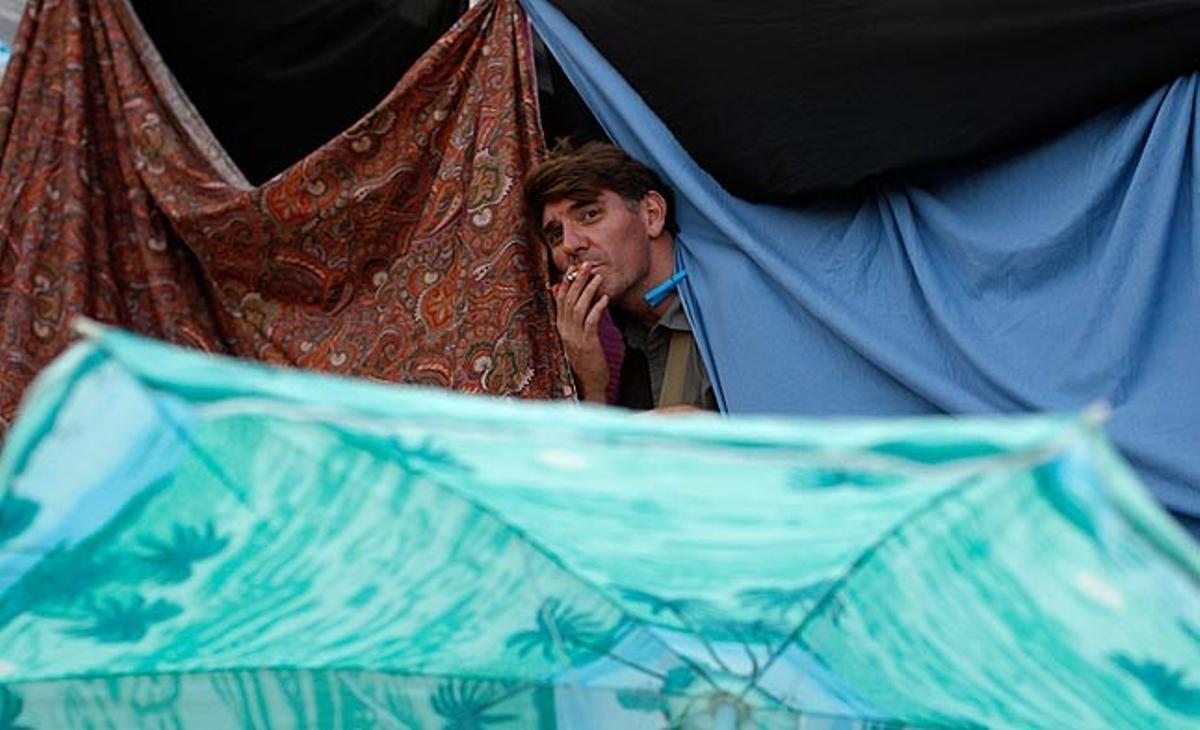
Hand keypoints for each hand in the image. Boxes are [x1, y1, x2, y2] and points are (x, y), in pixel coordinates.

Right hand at [553, 262, 609, 402]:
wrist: (589, 382)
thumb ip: (576, 320)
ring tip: (597, 277)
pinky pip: (591, 321)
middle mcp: (564, 330)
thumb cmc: (586, 359)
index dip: (566, 282)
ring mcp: (574, 337)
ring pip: (578, 308)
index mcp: (560, 327)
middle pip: (568, 299)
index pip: (560, 299)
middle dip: (577, 280)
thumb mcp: (577, 337)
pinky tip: (605, 299)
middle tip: (586, 265)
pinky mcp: (587, 343)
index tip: (573, 268)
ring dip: (588, 290)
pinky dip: (597, 308)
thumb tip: (580, 302)